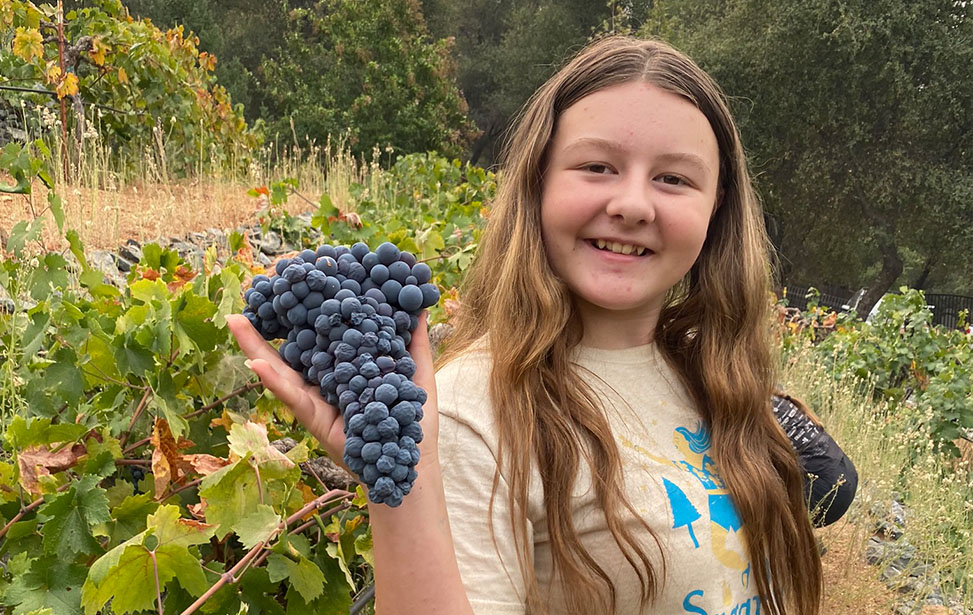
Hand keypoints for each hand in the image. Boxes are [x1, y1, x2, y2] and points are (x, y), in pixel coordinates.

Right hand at [225, 313, 439, 467]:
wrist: (413, 458)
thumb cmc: (411, 418)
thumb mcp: (415, 371)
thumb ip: (414, 341)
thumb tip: (421, 305)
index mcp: (342, 371)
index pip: (316, 340)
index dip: (299, 317)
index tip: (285, 290)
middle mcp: (324, 384)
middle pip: (289, 353)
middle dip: (263, 331)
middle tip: (241, 305)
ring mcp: (316, 402)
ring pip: (281, 373)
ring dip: (255, 349)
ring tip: (235, 322)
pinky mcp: (316, 420)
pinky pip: (294, 398)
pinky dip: (275, 382)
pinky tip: (256, 365)